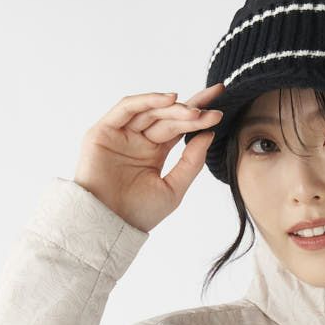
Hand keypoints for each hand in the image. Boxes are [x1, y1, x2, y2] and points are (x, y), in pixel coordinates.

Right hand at [73, 82, 225, 232]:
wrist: (109, 224)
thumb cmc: (138, 213)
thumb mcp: (173, 188)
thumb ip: (191, 162)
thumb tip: (209, 135)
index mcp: (154, 152)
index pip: (179, 127)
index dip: (198, 117)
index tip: (219, 109)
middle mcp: (139, 139)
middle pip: (167, 117)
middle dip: (191, 111)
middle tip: (213, 110)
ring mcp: (121, 133)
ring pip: (151, 111)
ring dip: (173, 108)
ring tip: (195, 110)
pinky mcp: (104, 130)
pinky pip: (127, 108)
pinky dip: (147, 101)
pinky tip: (169, 100)